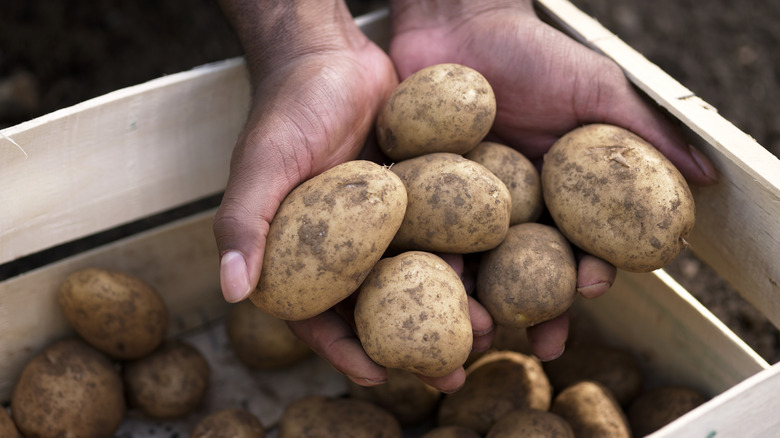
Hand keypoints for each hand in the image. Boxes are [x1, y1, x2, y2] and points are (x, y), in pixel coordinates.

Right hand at [214, 0, 490, 392]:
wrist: (332, 54)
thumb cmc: (288, 106)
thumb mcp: (262, 162)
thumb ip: (243, 222)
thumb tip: (231, 291)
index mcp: (295, 253)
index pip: (315, 317)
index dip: (344, 352)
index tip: (381, 377)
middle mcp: (339, 247)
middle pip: (375, 310)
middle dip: (411, 347)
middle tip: (451, 374)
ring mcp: (378, 226)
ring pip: (413, 280)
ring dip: (447, 309)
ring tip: (486, 331)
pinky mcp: (411, 200)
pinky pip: (437, 237)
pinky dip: (462, 258)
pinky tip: (493, 276)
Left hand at [388, 0, 715, 359]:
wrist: (459, 21)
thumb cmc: (533, 51)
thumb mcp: (596, 89)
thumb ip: (645, 133)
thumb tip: (705, 179)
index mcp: (558, 195)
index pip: (578, 245)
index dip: (588, 272)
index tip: (593, 286)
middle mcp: (511, 209)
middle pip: (526, 272)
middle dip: (536, 310)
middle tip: (540, 342)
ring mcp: (462, 206)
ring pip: (475, 265)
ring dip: (481, 301)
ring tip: (481, 328)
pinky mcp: (418, 196)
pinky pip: (423, 234)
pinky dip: (427, 261)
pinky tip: (432, 282)